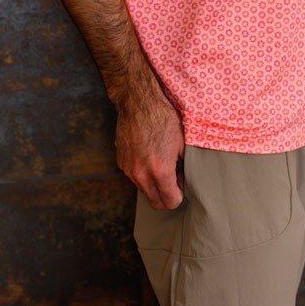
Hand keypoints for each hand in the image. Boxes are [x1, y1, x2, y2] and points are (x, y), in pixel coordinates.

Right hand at [114, 84, 185, 209]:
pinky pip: (134, 177)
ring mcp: (129, 169)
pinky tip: (149, 156)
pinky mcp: (121, 162)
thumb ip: (183, 167)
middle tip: (174, 181)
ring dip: (154, 185)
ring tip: (161, 165)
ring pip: (144, 190)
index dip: (179, 196)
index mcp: (160, 171)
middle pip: (155, 203)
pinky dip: (143, 174)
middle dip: (166, 197)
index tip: (181, 186)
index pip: (170, 202)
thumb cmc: (163, 118)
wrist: (139, 102)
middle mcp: (142, 174)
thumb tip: (184, 180)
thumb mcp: (182, 143)